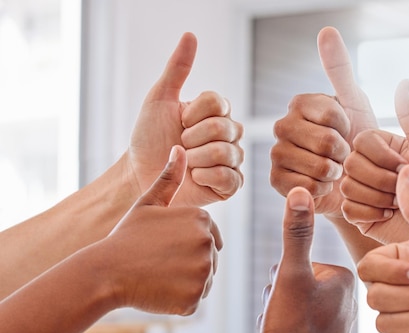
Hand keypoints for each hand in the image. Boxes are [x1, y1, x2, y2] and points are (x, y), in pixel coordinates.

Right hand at [101, 145, 221, 315]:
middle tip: (159, 262)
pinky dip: (179, 300)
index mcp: (202, 220)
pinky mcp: (195, 297)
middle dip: (188, 263)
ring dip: (185, 282)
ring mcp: (203, 272)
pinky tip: (158, 290)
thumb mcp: (148, 204)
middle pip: (209, 259)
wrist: (105, 272)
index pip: (209, 237)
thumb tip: (181, 148)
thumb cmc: (126, 236)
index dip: (184, 245)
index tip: (163, 246)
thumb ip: (169, 178)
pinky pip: (194, 300)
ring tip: (158, 275)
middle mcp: (208, 243)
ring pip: (204, 280)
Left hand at [127, 32, 243, 206]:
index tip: (178, 122)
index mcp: (216, 113)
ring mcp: (232, 160)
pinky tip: (193, 177)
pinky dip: (205, 176)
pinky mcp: (231, 185)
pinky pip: (229, 177)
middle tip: (179, 145)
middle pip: (223, 127)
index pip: (218, 102)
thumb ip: (177, 69)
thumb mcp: (159, 99)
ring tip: (185, 163)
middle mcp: (229, 135)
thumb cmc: (149, 138)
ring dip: (195, 159)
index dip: (193, 114)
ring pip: (226, 153)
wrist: (140, 175)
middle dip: (191, 138)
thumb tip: (190, 36)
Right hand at [258, 187, 356, 332]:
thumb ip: (296, 232)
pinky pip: (300, 326)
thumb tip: (299, 190)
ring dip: (283, 314)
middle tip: (286, 317)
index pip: (301, 263)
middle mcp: (348, 301)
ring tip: (286, 331)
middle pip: (298, 284)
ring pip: (297, 305)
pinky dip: (289, 332)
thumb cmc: (296, 328)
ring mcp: (339, 324)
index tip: (290, 299)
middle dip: (283, 297)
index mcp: (346, 279)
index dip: (284, 279)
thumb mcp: (292, 274)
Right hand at [270, 26, 376, 218]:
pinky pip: (306, 186)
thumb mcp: (354, 101)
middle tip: (343, 155)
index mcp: (299, 104)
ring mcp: (277, 153)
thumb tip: (327, 30)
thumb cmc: (355, 140)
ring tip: (334, 170)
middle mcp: (283, 126)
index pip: (331, 114)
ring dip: (335, 173)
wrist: (351, 180)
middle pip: (325, 142)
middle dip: (345, 153)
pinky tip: (322, 185)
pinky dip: (322, 189)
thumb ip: (340, 68)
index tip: (348, 130)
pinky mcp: (276, 180)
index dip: (348, 127)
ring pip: (317, 165)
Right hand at [341, 80, 408, 243]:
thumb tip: (404, 82)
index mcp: (379, 147)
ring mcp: (357, 189)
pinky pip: (348, 209)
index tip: (406, 167)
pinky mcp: (354, 213)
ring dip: (379, 198)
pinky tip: (386, 215)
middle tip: (401, 189)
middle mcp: (364, 165)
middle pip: (350, 164)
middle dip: (383, 181)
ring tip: (396, 203)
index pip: (361, 140)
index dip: (383, 157)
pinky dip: (372, 214)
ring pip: (347, 187)